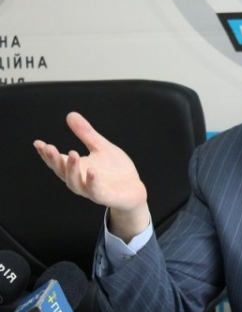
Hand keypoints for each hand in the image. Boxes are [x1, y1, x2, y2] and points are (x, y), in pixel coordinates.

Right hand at [33, 112, 148, 239]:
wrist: (134, 189)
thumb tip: (70, 115)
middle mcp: (79, 180)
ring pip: (74, 182)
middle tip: (50, 147)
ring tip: (72, 154)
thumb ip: (86, 133)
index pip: (57, 161)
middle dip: (54, 160)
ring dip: (71, 169)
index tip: (38, 143)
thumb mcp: (100, 147)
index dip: (46, 154)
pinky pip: (95, 191)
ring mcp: (90, 190)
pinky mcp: (104, 196)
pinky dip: (92, 182)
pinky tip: (92, 171)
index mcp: (77, 168)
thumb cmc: (115, 169)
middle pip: (62, 172)